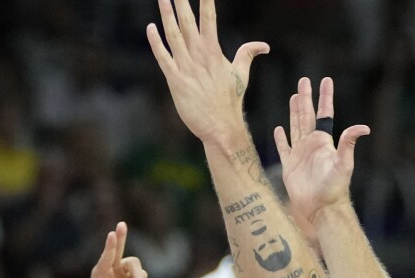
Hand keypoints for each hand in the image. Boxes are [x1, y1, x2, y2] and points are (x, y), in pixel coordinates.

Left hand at [90, 222, 147, 277]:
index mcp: (100, 275)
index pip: (106, 258)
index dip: (111, 246)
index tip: (112, 234)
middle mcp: (109, 270)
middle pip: (118, 250)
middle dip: (121, 238)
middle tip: (121, 224)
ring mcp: (120, 271)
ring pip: (135, 264)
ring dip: (139, 276)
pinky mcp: (131, 276)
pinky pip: (142, 273)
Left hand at [146, 0, 268, 147]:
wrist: (221, 127)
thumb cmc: (230, 101)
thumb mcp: (241, 74)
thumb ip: (247, 54)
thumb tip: (264, 45)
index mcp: (213, 50)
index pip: (209, 18)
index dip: (205, 0)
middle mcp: (199, 55)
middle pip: (188, 21)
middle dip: (181, 1)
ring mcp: (186, 67)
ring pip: (173, 34)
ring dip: (166, 14)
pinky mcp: (176, 81)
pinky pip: (164, 58)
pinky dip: (156, 43)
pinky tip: (150, 28)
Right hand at [273, 77, 370, 225]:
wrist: (320, 208)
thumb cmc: (334, 188)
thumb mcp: (343, 164)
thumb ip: (348, 143)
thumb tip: (364, 127)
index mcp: (323, 141)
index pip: (324, 113)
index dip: (324, 97)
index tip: (325, 81)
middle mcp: (312, 145)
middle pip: (307, 116)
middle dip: (305, 98)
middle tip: (304, 81)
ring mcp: (300, 155)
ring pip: (295, 127)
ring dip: (294, 112)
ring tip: (294, 97)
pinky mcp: (289, 166)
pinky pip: (283, 148)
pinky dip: (280, 138)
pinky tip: (279, 129)